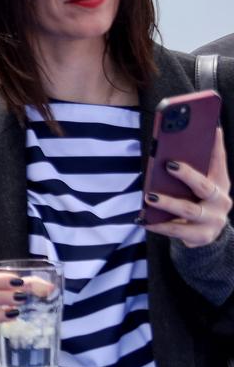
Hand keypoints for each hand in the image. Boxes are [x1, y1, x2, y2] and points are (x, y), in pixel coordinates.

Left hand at [145, 129, 230, 247]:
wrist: (205, 233)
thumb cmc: (196, 200)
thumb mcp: (197, 185)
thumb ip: (190, 170)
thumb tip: (166, 151)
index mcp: (221, 183)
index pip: (219, 162)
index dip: (217, 146)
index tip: (212, 130)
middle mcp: (221, 200)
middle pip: (204, 186)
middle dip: (187, 175)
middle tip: (169, 164)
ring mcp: (213, 219)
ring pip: (189, 209)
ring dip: (168, 202)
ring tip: (149, 196)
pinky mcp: (201, 235)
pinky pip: (177, 230)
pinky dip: (159, 225)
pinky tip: (144, 220)